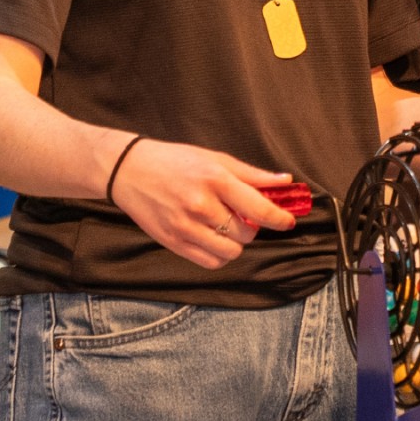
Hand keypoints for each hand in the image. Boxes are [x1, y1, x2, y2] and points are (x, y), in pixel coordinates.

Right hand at [109, 139, 297, 269]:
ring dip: (236, 242)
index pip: (258, 208)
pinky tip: (215, 238)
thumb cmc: (177, 161)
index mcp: (215, 179)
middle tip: (242, 214)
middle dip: (252, 226)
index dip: (279, 218)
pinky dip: (220, 254)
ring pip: (231, 251)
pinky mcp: (173, 243)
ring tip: (227, 226)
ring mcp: (185, 227)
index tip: (288, 222)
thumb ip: (252, 174)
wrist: (131, 171)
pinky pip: (210, 262)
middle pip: (246, 232)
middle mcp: (201, 205)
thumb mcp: (216, 159)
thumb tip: (285, 181)